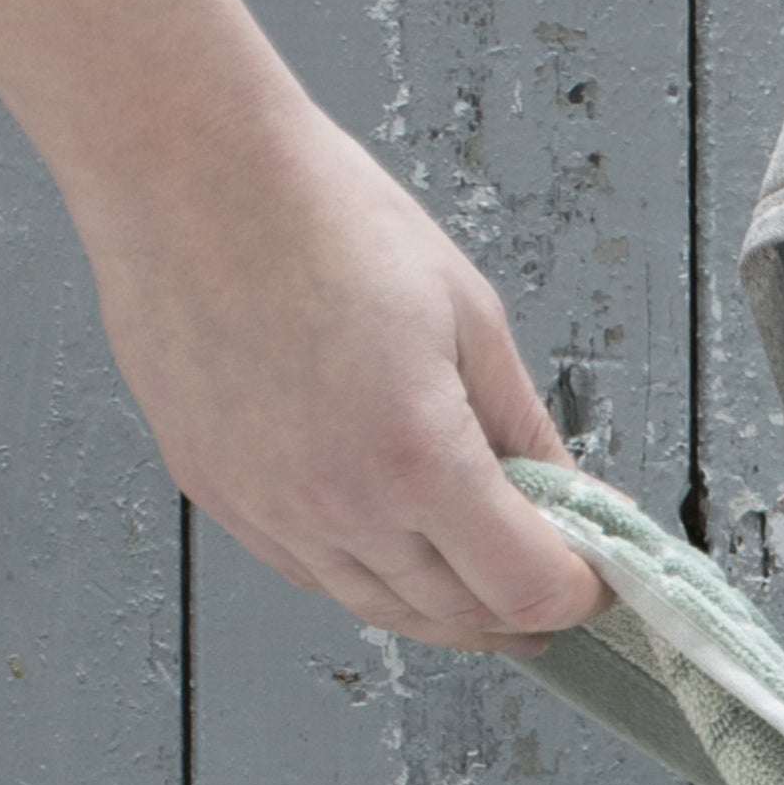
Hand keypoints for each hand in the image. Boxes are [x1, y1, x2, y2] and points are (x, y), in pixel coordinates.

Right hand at [82, 110, 610, 655]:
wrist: (186, 169)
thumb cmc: (325, 221)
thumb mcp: (472, 321)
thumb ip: (526, 432)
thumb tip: (572, 499)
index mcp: (417, 459)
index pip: (526, 588)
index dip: (578, 595)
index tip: (597, 580)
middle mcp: (340, 504)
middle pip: (458, 614)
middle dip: (519, 615)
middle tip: (552, 595)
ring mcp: (269, 507)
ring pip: (382, 608)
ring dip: (446, 612)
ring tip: (484, 590)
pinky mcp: (219, 492)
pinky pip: (312, 573)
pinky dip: (370, 580)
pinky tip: (398, 553)